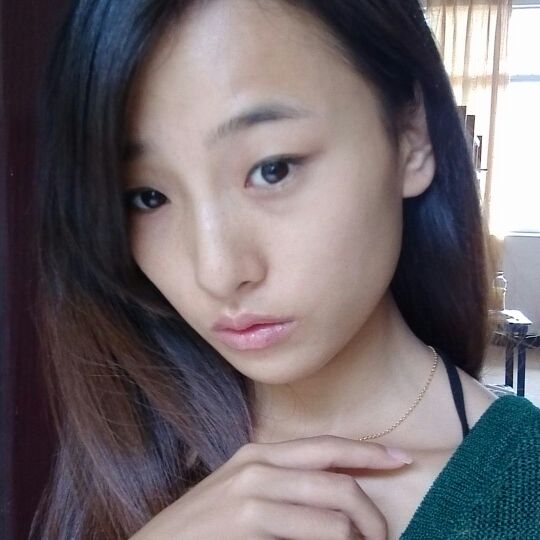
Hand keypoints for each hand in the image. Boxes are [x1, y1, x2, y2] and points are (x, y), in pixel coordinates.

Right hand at [129, 435, 411, 539]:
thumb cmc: (202, 529)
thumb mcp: (242, 494)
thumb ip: (282, 487)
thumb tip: (333, 495)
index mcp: (259, 454)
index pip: (327, 446)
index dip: (368, 453)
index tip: (401, 459)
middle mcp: (258, 465)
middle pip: (338, 479)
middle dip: (372, 512)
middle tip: (383, 537)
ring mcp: (252, 493)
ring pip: (335, 513)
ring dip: (360, 536)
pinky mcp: (248, 521)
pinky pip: (317, 534)